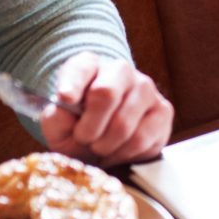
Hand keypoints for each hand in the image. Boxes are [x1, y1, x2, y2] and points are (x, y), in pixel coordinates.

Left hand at [38, 54, 173, 165]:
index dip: (73, 83)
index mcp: (90, 65)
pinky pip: (141, 140)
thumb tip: (65, 107)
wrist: (104, 138)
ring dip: (105, 146)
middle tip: (83, 139)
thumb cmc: (78, 127)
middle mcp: (121, 70)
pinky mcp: (163, 111)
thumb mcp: (57, 126)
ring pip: (123, 124)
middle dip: (89, 127)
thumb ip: (55, 117)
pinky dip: (124, 153)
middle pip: (106, 93)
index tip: (65, 98)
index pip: (81, 68)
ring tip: (100, 146)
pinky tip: (117, 150)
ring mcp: (146, 89)